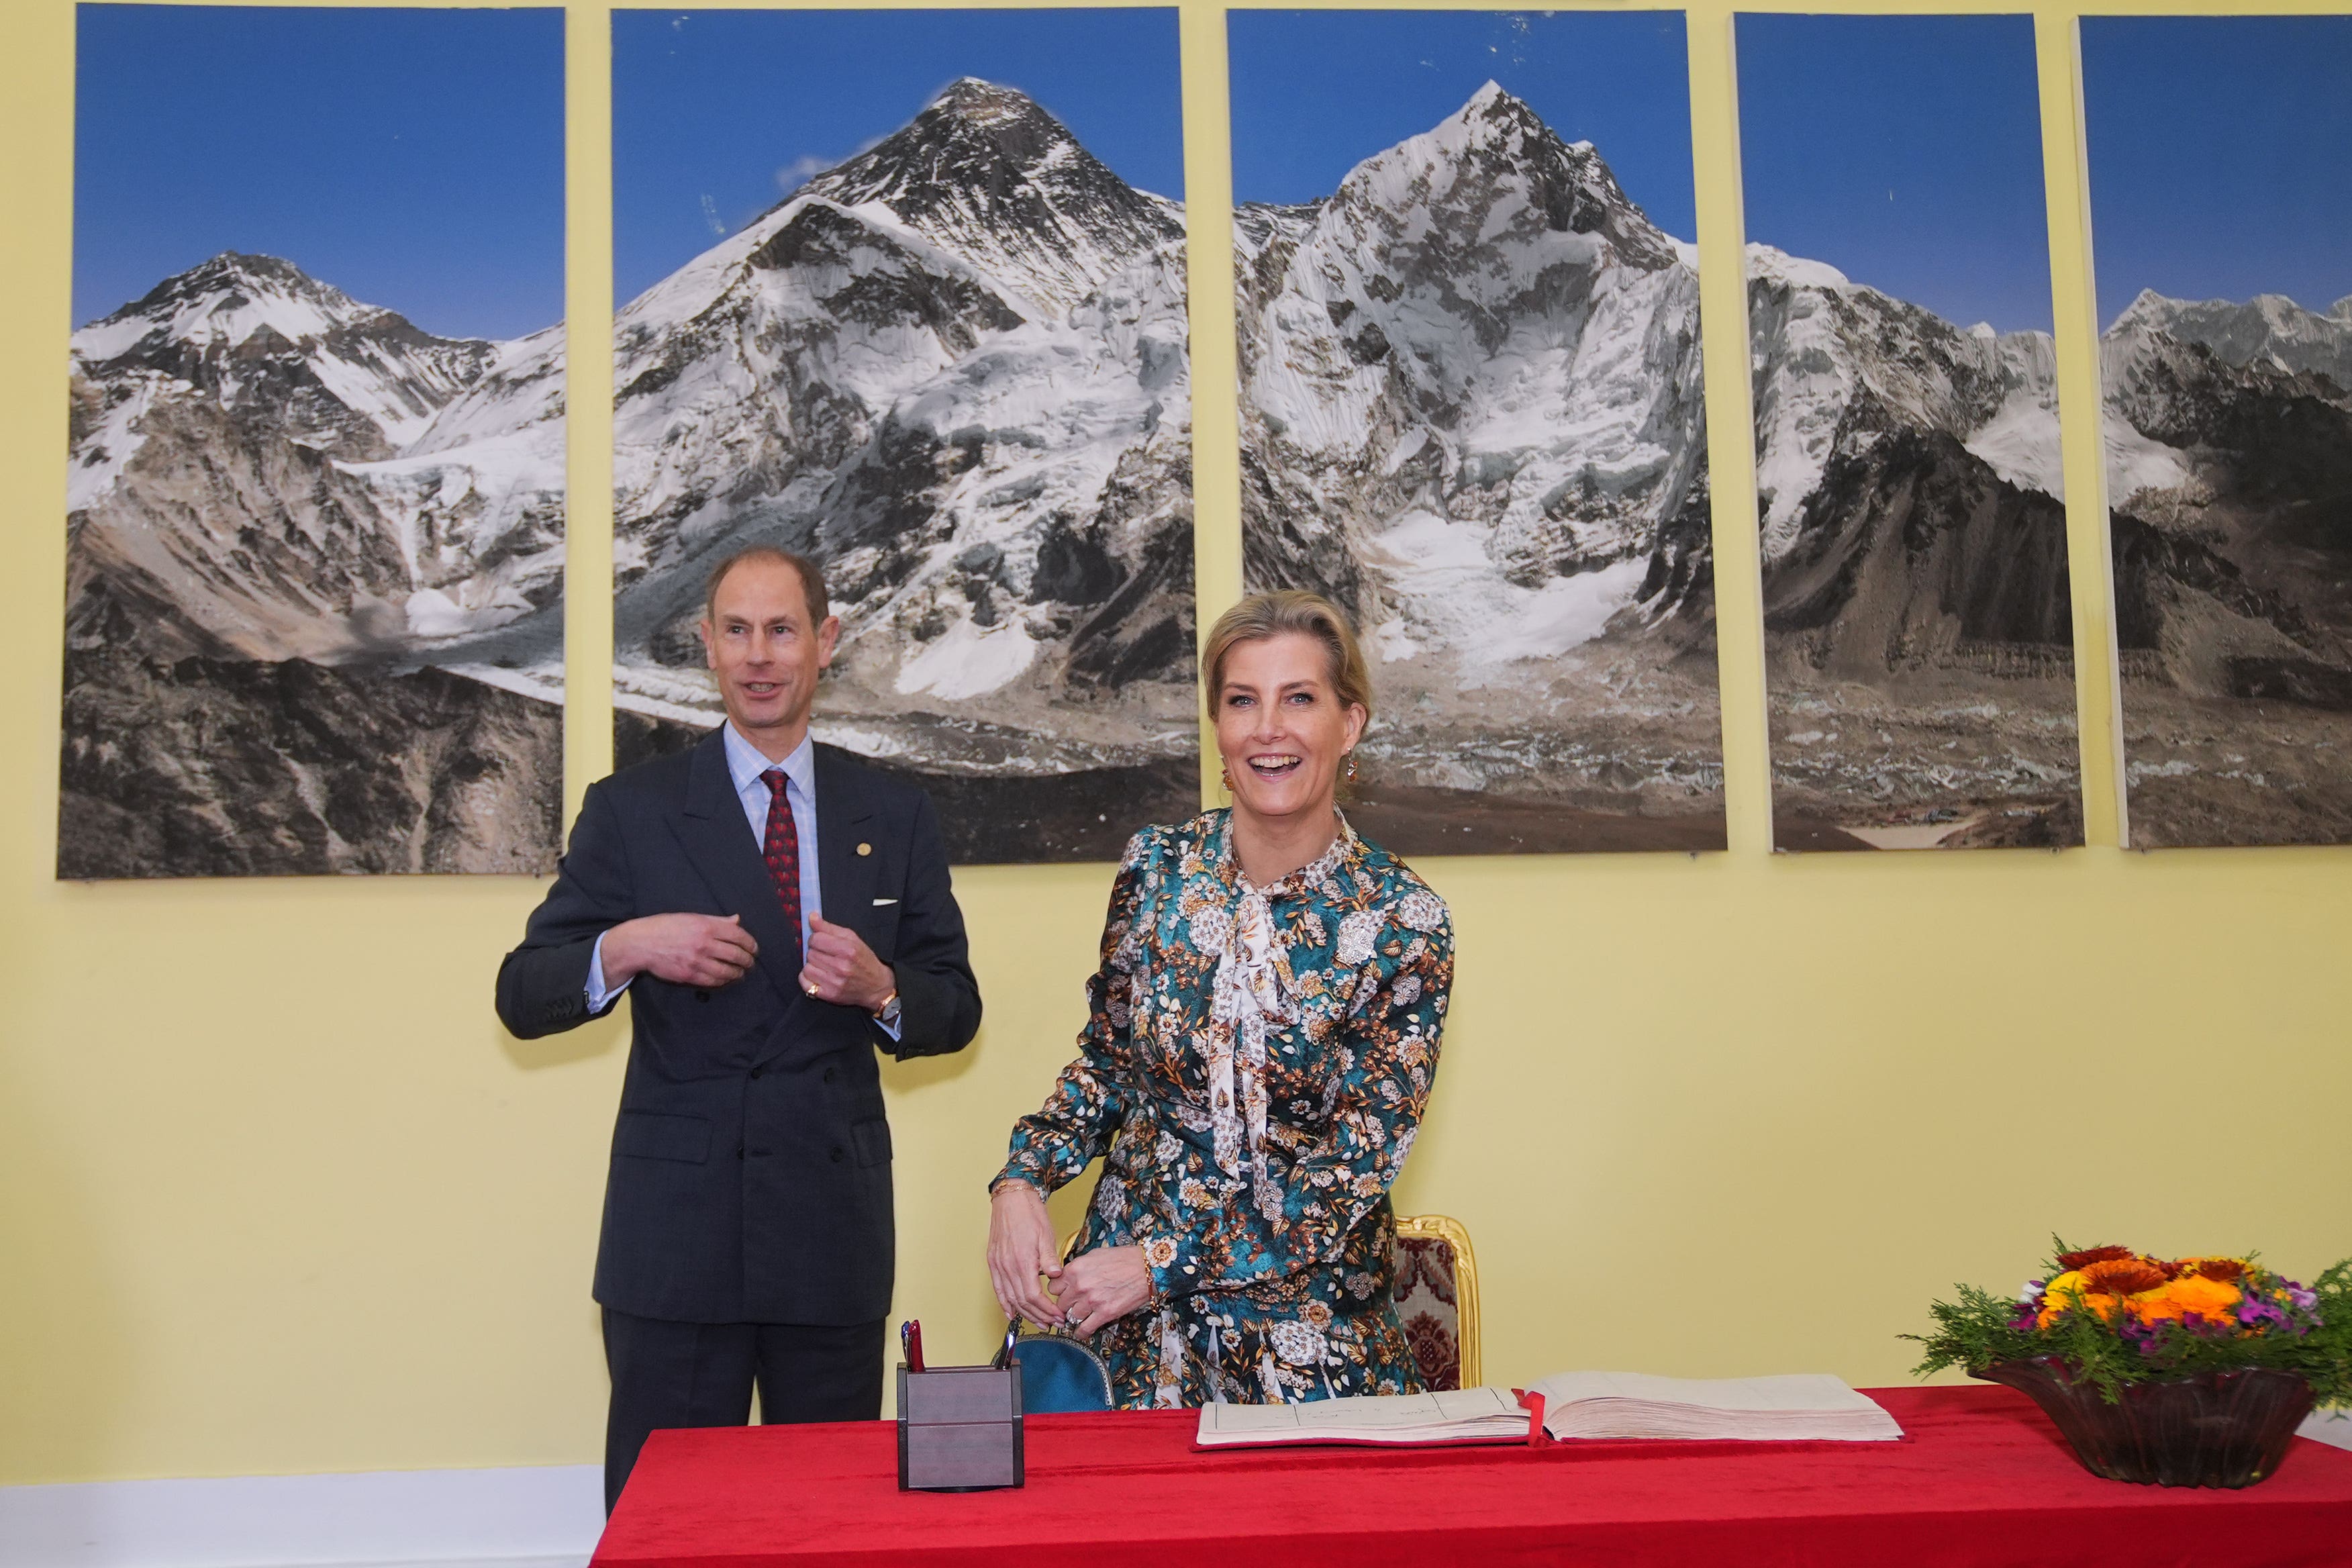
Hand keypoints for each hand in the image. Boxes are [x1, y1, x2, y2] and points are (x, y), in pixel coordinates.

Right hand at [602, 913, 757, 988]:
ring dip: (738, 973)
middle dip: (748, 961)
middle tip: (751, 963)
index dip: (751, 944)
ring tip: (741, 973)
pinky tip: (726, 978)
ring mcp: (696, 961)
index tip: (754, 949)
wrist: (641, 943)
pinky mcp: (689, 976)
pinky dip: (723, 981)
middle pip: (736, 955)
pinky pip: (713, 981)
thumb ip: (717, 920)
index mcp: (706, 926)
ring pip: (727, 971)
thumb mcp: (692, 917)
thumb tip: (737, 920)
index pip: (738, 936)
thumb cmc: (666, 926)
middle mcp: (704, 944)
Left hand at [802, 913, 894, 1011]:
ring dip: (812, 966)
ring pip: (806, 968)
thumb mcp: (852, 939)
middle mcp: (841, 966)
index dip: (816, 939)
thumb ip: (830, 928)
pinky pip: (805, 982)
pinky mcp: (829, 994)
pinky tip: (819, 976)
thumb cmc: (865, 962)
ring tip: (824, 966)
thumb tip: (812, 917)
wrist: (876, 987)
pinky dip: (808, 978)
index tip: (822, 942)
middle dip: (816, 952)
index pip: (816, 938)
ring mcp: (834, 982)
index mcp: (848, 949)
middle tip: (826, 955)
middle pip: (810, 953)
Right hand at [986, 1182, 1064, 1326]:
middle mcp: (1007, 1266)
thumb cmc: (1030, 1213)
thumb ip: (1049, 1258)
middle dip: (1039, 1316)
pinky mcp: (993, 1262)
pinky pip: (998, 1289)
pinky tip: (1010, 1313)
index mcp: (1022, 1261)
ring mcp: (998, 1265)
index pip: (1034, 1296)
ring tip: (1038, 1322)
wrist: (1011, 1198)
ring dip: (1024, 1314)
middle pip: (1022, 1302)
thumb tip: (1056, 1277)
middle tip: (1053, 1324)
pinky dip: (1004, 1304)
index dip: (1047, 1310)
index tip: (1058, 1316)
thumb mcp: (1045, 1234)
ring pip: (1010, 1298)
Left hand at [1051, 1244, 1150, 1336]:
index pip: (1053, 1287)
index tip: (1064, 1293)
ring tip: (1084, 1313)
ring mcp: (1091, 1301)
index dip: (1059, 1291)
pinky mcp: (1104, 1313)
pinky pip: (1084, 1329)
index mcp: (1075, 1269)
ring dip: (1077, 1316)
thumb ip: (1078, 1267)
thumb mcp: (1095, 1255)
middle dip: (1067, 1304)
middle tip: (1074, 1303)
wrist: (1146, 1268)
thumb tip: (1069, 1275)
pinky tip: (1082, 1331)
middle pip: (1061, 1303)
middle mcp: (1080, 1285)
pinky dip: (1081, 1333)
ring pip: (1072, 1316)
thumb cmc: (1124, 1259)